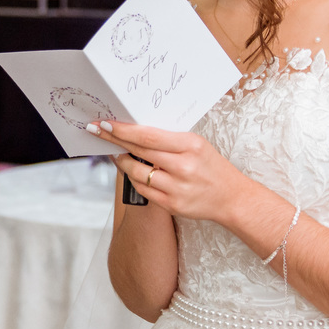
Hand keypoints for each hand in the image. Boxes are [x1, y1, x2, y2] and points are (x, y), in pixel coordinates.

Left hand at [87, 120, 246, 223]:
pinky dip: (133, 178)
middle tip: (97, 131)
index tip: (106, 123)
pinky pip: (142, 190)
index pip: (149, 136)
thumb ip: (169, 138)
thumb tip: (136, 129)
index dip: (124, 130)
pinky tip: (130, 171)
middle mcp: (183, 167)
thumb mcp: (196, 144)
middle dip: (114, 140)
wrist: (232, 198)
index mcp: (190, 146)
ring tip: (117, 153)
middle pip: (139, 151)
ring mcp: (176, 188)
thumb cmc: (211, 166)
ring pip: (136, 173)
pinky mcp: (172, 205)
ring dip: (122, 161)